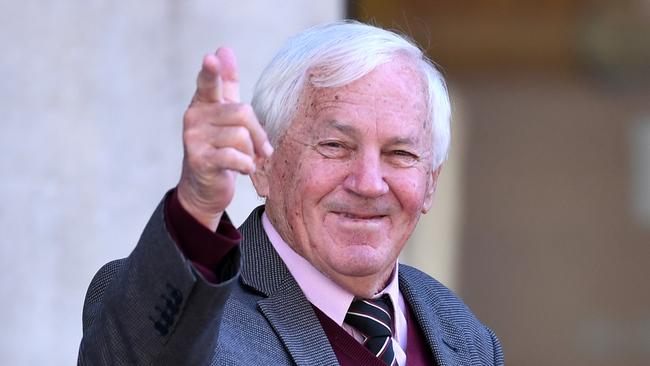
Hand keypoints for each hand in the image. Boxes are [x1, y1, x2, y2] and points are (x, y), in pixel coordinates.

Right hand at [177, 48, 272, 230]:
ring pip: (240, 136)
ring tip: (247, 160)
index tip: (211, 58)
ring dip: (252, 153)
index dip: (211, 71)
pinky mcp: (200, 161)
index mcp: (203, 102)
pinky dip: (247, 165)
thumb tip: (224, 49)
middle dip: (258, 133)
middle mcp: (194, 117)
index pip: (209, 83)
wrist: (204, 187)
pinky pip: (234, 157)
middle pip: (242, 113)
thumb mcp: (225, 114)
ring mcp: (194, 139)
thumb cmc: (219, 146)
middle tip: (262, 149)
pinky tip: (245, 170)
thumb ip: (227, 84)